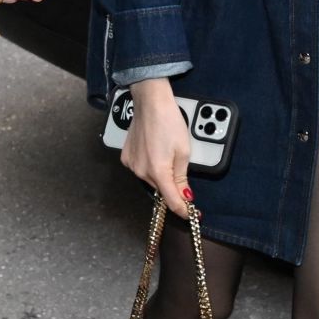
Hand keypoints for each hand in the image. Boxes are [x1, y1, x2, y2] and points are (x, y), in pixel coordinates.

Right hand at [122, 78, 193, 216]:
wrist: (150, 103)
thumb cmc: (169, 122)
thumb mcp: (184, 151)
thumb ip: (182, 177)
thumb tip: (185, 195)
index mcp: (158, 171)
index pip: (172, 201)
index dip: (183, 210)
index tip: (192, 215)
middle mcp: (141, 171)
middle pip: (161, 190)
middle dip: (172, 188)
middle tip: (183, 177)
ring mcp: (131, 165)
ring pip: (151, 180)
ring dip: (161, 176)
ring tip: (166, 154)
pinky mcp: (126, 157)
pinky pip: (141, 169)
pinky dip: (150, 167)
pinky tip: (155, 151)